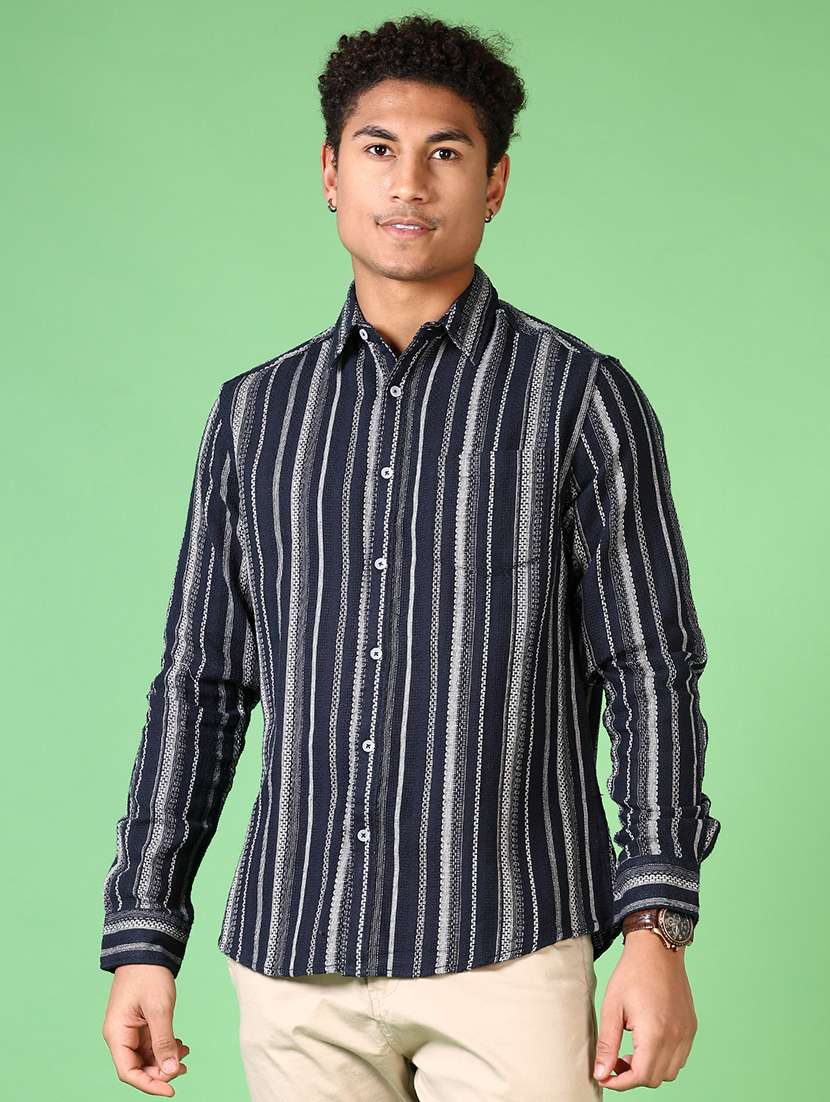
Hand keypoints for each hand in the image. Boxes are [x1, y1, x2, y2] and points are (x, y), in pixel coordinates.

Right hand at [101, 963, 189, 1095]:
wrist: (147, 949)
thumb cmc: (148, 975)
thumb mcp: (159, 1009)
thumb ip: (164, 1041)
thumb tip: (171, 1071)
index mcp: (116, 1034)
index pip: (128, 1072)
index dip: (149, 1084)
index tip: (171, 1090)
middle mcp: (120, 1035)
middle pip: (137, 1067)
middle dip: (160, 1071)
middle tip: (183, 1067)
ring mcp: (130, 1030)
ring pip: (146, 1057)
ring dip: (165, 1059)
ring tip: (185, 1053)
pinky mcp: (140, 1024)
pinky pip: (151, 1045)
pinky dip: (166, 1047)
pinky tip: (181, 1044)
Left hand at [592, 931, 696, 1089]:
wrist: (657, 949)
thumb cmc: (632, 974)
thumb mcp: (611, 1007)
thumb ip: (607, 1044)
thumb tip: (601, 1073)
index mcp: (654, 1033)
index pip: (640, 1077)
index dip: (620, 1083)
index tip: (605, 1076)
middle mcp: (676, 1037)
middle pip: (655, 1079)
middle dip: (633, 1077)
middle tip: (615, 1061)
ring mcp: (686, 1033)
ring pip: (670, 1072)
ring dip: (650, 1070)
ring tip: (631, 1052)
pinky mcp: (691, 1027)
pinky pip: (680, 1057)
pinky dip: (664, 1059)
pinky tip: (648, 1043)